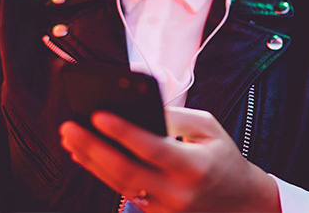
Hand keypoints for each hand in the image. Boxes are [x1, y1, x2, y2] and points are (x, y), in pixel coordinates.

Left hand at [59, 106, 280, 211]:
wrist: (239, 201)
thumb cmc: (222, 157)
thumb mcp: (208, 127)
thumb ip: (174, 116)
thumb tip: (138, 106)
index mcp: (195, 167)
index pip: (153, 148)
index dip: (124, 132)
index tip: (98, 114)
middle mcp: (178, 192)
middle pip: (127, 172)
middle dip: (93, 148)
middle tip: (69, 127)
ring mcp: (166, 209)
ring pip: (119, 185)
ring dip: (90, 161)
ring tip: (70, 139)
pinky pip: (123, 193)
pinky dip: (102, 173)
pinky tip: (85, 156)